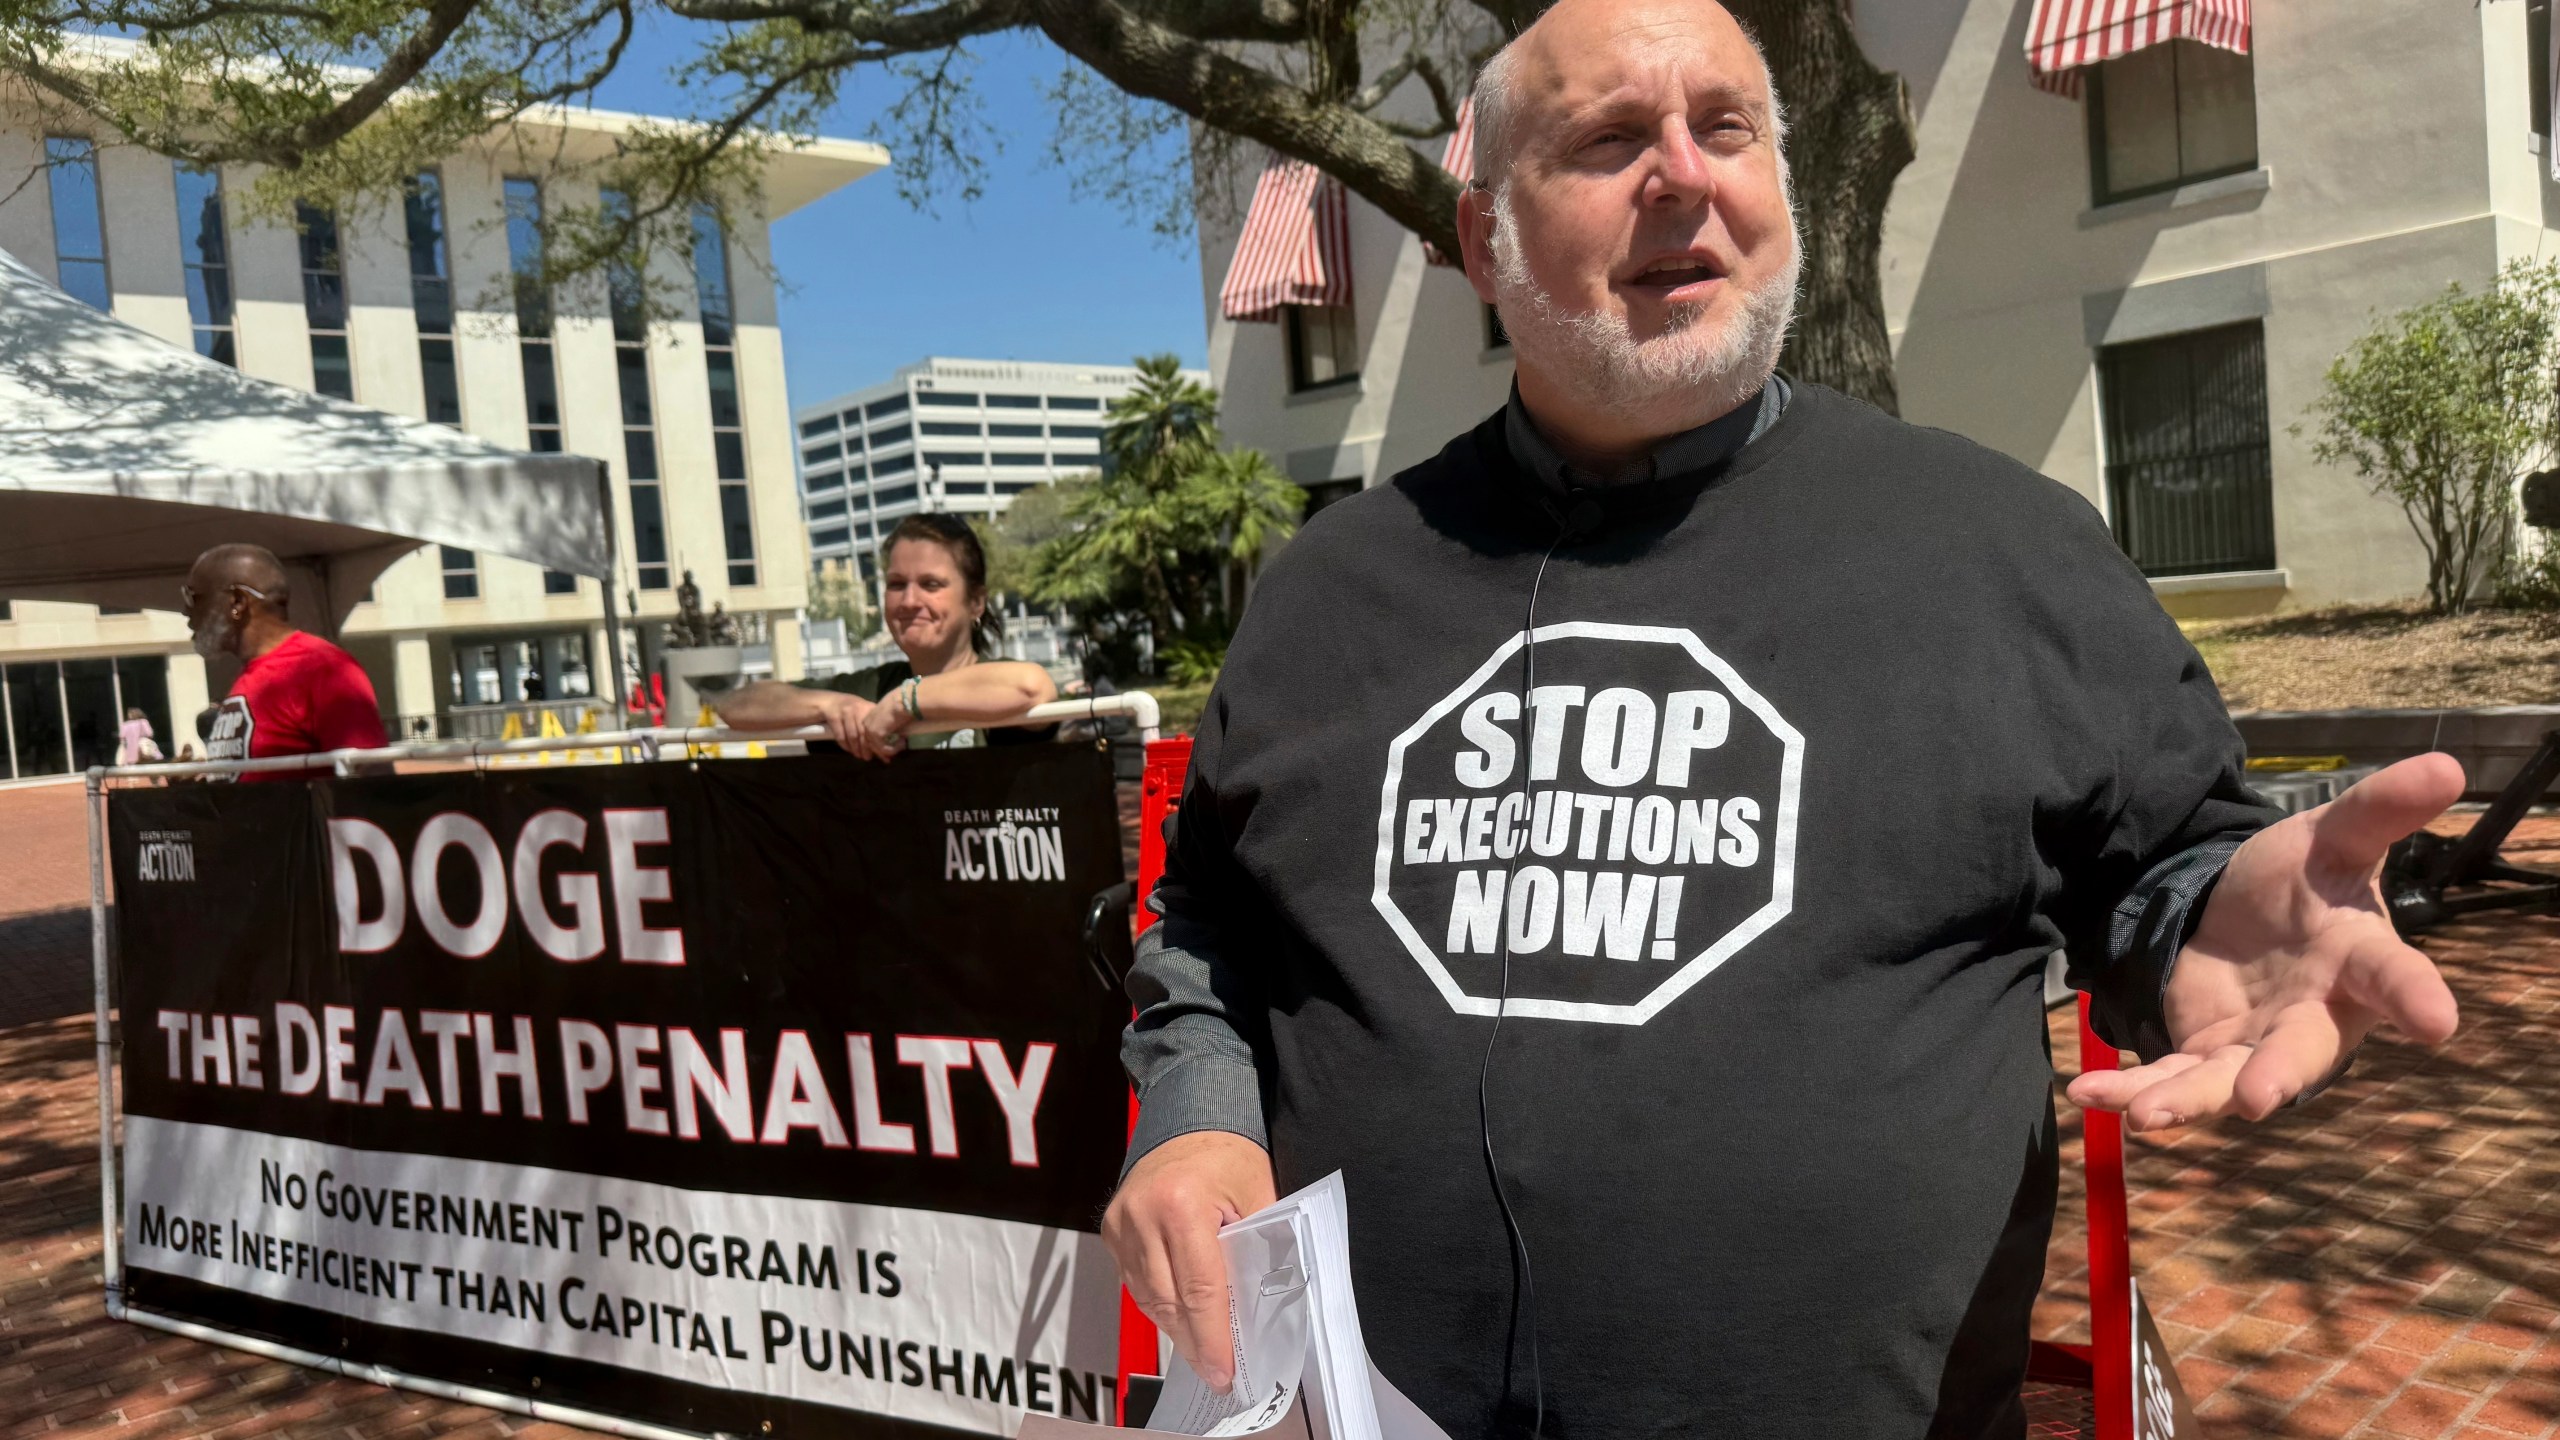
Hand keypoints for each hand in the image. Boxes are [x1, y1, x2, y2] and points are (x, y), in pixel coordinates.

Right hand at [815, 691, 878, 755]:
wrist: (828, 701)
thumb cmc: (849, 710)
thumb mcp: (862, 712)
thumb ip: (871, 725)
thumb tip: (882, 746)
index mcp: (868, 707)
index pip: (875, 727)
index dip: (877, 742)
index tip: (880, 753)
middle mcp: (858, 708)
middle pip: (864, 732)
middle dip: (866, 748)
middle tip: (867, 757)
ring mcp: (845, 711)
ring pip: (852, 735)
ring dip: (856, 748)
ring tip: (858, 755)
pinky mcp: (833, 716)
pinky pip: (840, 735)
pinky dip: (845, 745)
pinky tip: (848, 750)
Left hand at [851, 687, 913, 760]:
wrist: (902, 702)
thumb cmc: (899, 706)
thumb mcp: (889, 718)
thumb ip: (886, 728)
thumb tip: (890, 738)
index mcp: (867, 719)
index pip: (868, 738)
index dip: (876, 748)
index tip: (884, 755)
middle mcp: (865, 725)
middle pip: (869, 745)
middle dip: (879, 754)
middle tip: (888, 760)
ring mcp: (869, 730)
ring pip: (876, 749)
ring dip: (889, 751)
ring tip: (902, 746)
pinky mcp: (876, 734)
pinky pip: (883, 749)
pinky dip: (893, 749)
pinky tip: (903, 742)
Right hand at [1101, 1130, 1276, 1391]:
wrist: (1188, 1113)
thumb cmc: (1230, 1156)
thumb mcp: (1257, 1195)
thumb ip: (1257, 1249)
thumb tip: (1258, 1312)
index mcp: (1181, 1205)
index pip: (1200, 1289)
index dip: (1213, 1338)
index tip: (1225, 1374)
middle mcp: (1141, 1216)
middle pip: (1167, 1301)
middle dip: (1195, 1343)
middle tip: (1218, 1374)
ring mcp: (1120, 1224)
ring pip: (1147, 1298)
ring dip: (1176, 1328)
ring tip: (1204, 1352)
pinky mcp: (1110, 1230)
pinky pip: (1134, 1283)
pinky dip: (1159, 1304)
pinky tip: (1182, 1319)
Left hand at [2068, 753, 2465, 1130]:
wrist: (2247, 909)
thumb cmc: (2308, 881)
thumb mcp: (2334, 836)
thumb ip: (2379, 809)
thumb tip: (2447, 762)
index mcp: (2360, 963)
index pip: (2394, 978)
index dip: (2417, 997)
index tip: (2437, 1022)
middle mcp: (2314, 1016)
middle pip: (2303, 1051)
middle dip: (2281, 1076)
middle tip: (2258, 1100)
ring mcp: (2257, 1043)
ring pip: (2226, 1080)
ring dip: (2189, 1100)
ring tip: (2150, 1118)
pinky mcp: (2203, 1050)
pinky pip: (2168, 1078)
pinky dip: (2130, 1090)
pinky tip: (2088, 1096)